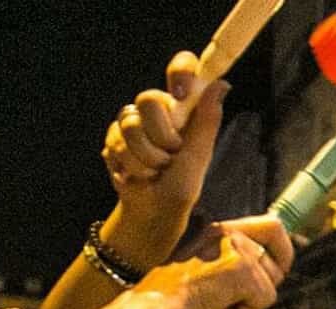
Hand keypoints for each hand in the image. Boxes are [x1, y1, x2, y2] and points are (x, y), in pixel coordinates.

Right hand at [102, 52, 228, 231]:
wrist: (153, 213)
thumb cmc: (181, 187)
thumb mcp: (199, 157)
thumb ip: (206, 122)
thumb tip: (222, 84)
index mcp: (183, 108)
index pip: (182, 68)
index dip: (180, 72)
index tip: (181, 95)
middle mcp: (158, 110)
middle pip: (148, 98)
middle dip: (161, 136)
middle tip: (170, 156)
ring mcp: (133, 122)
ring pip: (130, 123)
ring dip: (146, 156)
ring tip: (155, 171)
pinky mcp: (113, 138)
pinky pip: (115, 141)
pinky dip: (130, 165)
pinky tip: (136, 175)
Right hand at [133, 216, 293, 308]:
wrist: (156, 308)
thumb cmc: (176, 298)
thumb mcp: (207, 271)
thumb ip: (236, 264)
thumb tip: (274, 270)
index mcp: (221, 231)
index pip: (273, 225)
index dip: (285, 249)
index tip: (283, 267)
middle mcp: (231, 234)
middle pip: (280, 261)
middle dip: (266, 286)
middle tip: (236, 299)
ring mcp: (238, 250)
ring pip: (271, 285)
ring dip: (249, 304)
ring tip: (217, 305)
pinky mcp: (243, 271)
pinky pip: (264, 301)